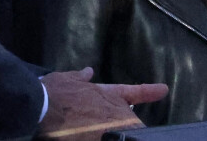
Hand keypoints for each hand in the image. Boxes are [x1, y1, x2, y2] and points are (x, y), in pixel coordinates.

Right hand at [39, 67, 167, 139]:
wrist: (43, 104)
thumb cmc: (56, 90)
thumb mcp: (69, 79)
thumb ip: (80, 78)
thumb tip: (88, 72)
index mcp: (105, 94)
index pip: (132, 91)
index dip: (149, 91)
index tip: (163, 89)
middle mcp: (110, 110)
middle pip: (130, 121)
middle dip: (130, 126)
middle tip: (131, 129)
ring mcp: (105, 128)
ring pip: (122, 132)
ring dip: (118, 132)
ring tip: (104, 128)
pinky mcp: (93, 139)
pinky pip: (110, 139)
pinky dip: (106, 137)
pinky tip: (101, 136)